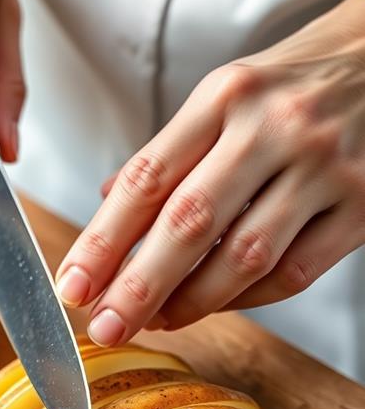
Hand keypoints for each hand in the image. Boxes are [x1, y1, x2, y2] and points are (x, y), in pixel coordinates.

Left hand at [56, 0, 364, 344]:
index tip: (74, 283)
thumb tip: (107, 203)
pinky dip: (246, 300)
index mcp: (226, 96)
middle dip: (137, 285)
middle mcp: (273, 128)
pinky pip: (293, 273)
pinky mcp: (362, 206)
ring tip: (154, 321)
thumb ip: (170, 153)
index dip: (103, 239)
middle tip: (104, 324)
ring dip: (190, 302)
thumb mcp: (226, 95)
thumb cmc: (294, 84)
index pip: (148, 177)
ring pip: (243, 256)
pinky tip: (215, 306)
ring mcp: (323, 169)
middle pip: (189, 222)